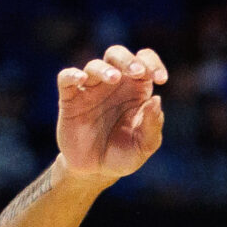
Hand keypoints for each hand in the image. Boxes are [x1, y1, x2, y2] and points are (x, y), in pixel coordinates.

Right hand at [56, 45, 167, 179]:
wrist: (96, 171)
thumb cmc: (124, 155)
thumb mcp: (144, 145)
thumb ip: (152, 124)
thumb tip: (156, 99)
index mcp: (136, 90)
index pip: (144, 62)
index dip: (152, 63)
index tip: (160, 79)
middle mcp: (113, 84)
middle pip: (117, 55)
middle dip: (128, 60)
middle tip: (138, 72)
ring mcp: (91, 89)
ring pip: (94, 65)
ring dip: (105, 69)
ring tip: (114, 78)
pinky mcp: (70, 99)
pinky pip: (66, 78)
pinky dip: (72, 75)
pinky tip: (81, 79)